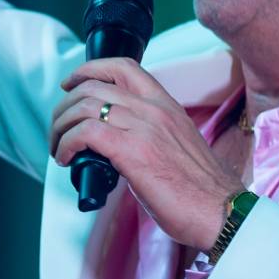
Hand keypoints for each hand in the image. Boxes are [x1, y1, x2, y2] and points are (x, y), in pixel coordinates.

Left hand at [50, 58, 243, 248]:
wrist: (220, 211)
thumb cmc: (199, 189)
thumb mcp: (176, 145)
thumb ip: (148, 134)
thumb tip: (113, 146)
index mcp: (166, 104)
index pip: (122, 67)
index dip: (88, 70)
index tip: (71, 85)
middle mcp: (154, 109)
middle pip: (93, 86)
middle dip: (64, 106)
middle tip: (58, 129)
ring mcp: (144, 128)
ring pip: (84, 107)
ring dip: (60, 127)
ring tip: (58, 148)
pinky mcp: (132, 152)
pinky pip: (85, 133)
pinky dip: (66, 143)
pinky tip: (67, 159)